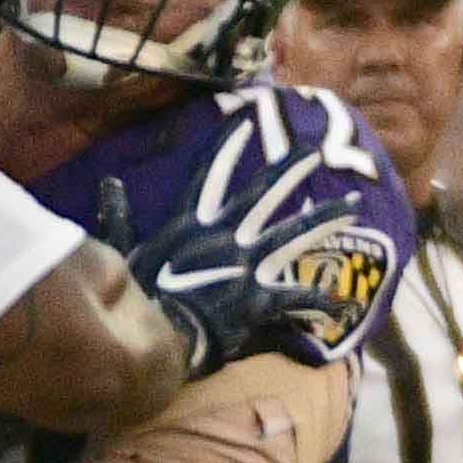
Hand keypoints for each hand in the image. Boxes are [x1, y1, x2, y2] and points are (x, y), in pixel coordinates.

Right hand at [106, 167, 393, 374]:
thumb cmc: (140, 301)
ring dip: (326, 218)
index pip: (211, 176)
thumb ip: (119, 218)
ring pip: (294, 234)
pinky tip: (345, 306)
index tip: (246, 121)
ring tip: (354, 205)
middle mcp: (226, 236)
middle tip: (315, 150)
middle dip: (291, 169)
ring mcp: (248, 264)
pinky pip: (298, 298)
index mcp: (191, 225)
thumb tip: (109, 183)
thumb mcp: (123, 255)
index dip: (228, 148)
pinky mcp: (262, 297)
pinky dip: (321, 303)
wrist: (161, 340)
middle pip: (265, 194)